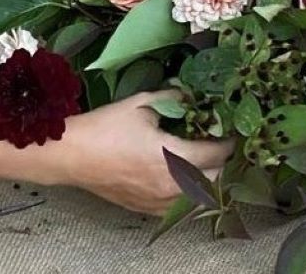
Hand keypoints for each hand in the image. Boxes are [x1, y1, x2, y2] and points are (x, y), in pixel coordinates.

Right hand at [53, 92, 233, 215]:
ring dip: (208, 181)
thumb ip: (172, 99)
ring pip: (199, 199)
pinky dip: (190, 195)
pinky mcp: (147, 209)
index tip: (232, 132)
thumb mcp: (141, 104)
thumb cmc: (105, 127)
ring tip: (207, 163)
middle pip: (214, 180)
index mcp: (171, 156)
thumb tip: (190, 96)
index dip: (228, 142)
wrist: (73, 154)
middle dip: (223, 162)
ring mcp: (158, 201)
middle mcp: (170, 184)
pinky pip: (179, 208)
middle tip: (221, 145)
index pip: (215, 154)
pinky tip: (186, 181)